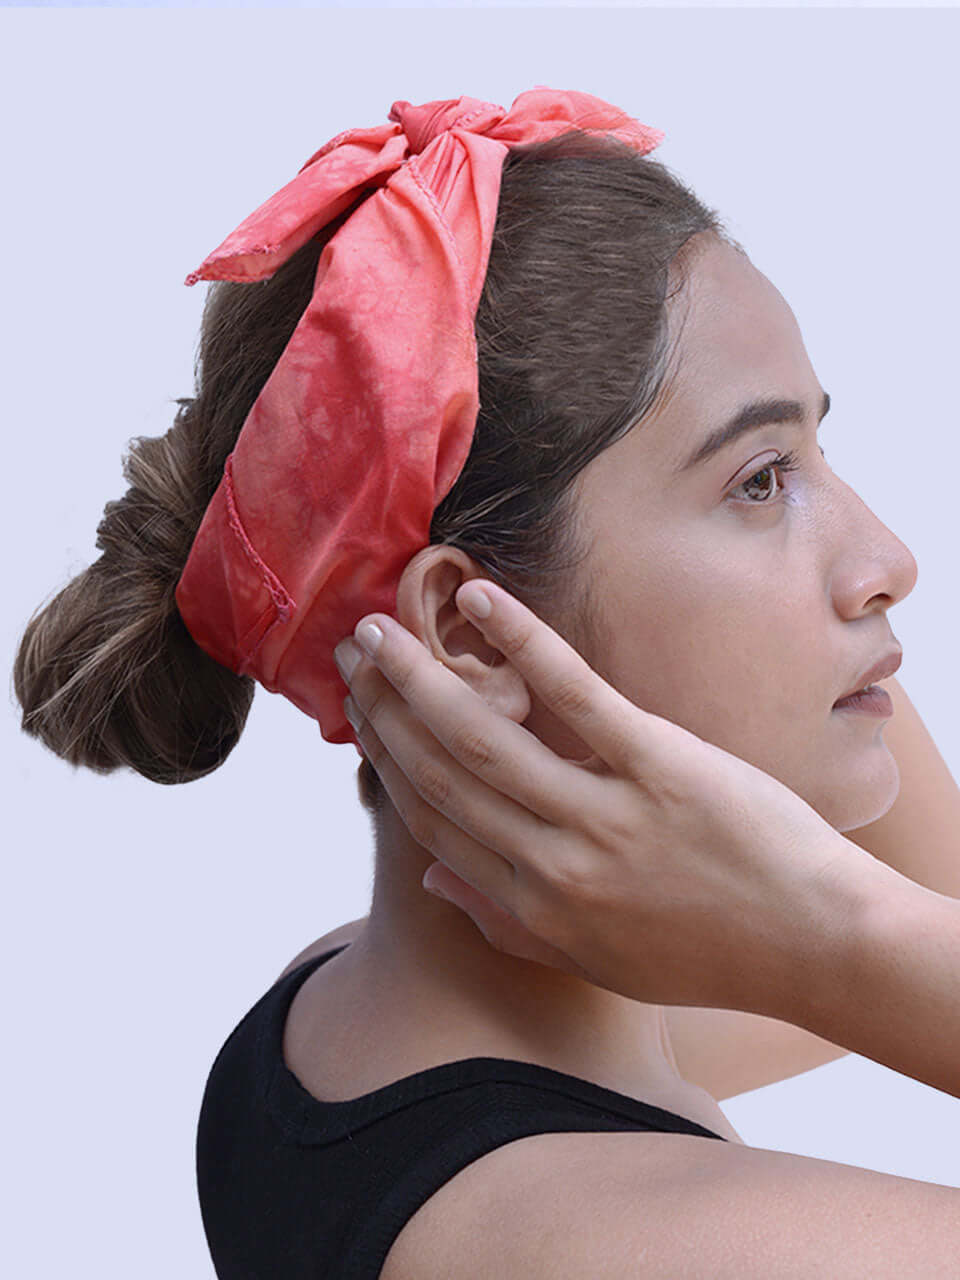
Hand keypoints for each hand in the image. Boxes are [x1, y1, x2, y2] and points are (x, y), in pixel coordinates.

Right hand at [336, 581, 880, 1018]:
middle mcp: (554, 862)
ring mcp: (606, 812)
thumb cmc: (708, 954)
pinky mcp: (661, 764)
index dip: (387, 760)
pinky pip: (575, 694)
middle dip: (387, 708)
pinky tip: (479, 599)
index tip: (361, 715)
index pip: (433, 823)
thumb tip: (430, 878)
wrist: (814, 944)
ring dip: (423, 676)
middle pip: (444, 773)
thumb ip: (506, 922)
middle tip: (355, 652)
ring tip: (382, 629)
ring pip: (485, 735)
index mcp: (535, 904)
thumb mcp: (598, 960)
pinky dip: (522, 641)